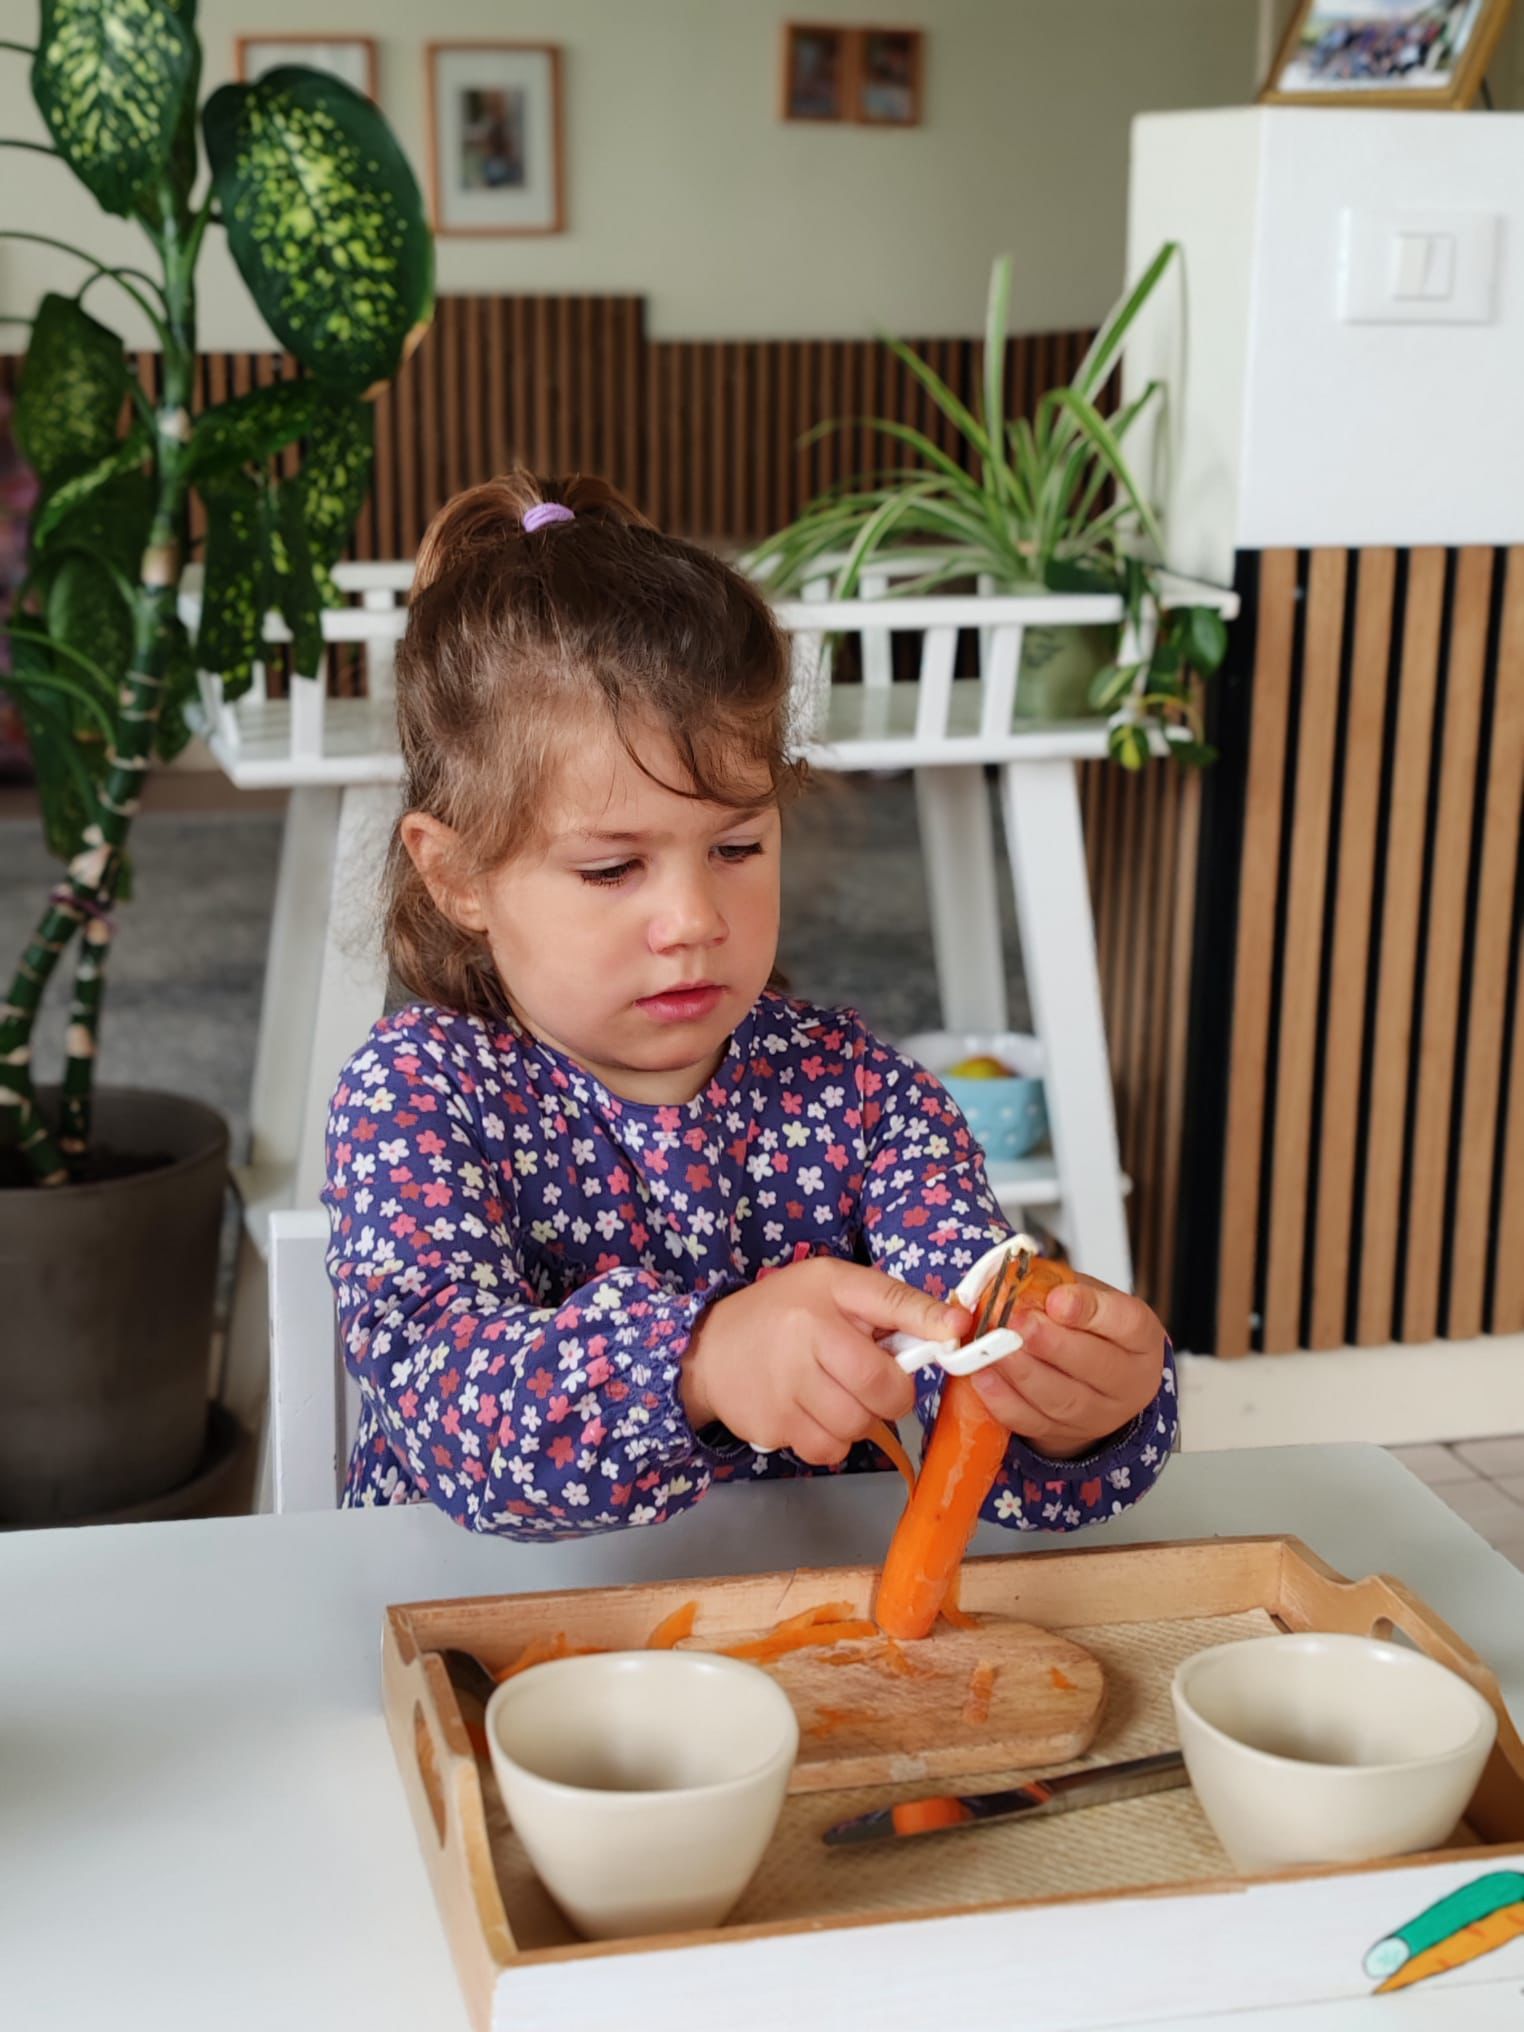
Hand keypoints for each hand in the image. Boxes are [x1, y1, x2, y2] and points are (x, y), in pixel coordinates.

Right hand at [683, 1259, 970, 1465]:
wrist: (707, 1349)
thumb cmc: (783, 1311)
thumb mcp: (834, 1285)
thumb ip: (895, 1303)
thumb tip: (958, 1326)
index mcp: (823, 1302)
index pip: (891, 1313)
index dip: (929, 1331)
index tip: (954, 1339)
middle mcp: (802, 1345)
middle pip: (882, 1393)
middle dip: (891, 1394)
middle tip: (873, 1381)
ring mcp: (784, 1392)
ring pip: (858, 1429)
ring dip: (859, 1419)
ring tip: (836, 1393)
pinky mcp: (771, 1428)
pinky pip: (827, 1451)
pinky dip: (831, 1440)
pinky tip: (814, 1413)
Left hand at [969, 1275, 1165, 1460]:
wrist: (1091, 1379)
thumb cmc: (1087, 1327)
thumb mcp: (1081, 1293)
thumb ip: (1053, 1284)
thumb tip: (1010, 1279)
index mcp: (1140, 1338)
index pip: (1128, 1323)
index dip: (1092, 1310)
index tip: (1057, 1298)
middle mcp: (1127, 1381)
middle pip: (1096, 1366)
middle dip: (1051, 1343)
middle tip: (1018, 1322)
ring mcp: (1098, 1415)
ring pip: (1063, 1399)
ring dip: (1023, 1372)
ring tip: (995, 1347)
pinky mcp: (1063, 1433)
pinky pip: (1033, 1422)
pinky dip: (1004, 1400)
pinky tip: (984, 1375)